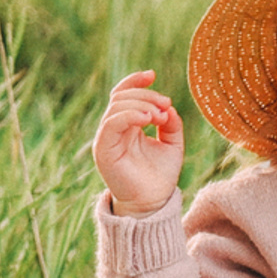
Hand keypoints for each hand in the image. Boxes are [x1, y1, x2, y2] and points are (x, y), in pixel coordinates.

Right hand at [93, 69, 183, 216]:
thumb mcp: (172, 144)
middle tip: (166, 105)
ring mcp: (106, 139)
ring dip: (141, 104)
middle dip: (146, 95)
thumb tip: (168, 107)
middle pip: (121, 97)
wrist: (153, 202)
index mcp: (127, 125)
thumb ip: (170, 123)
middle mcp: (114, 130)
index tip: (152, 74)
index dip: (135, 81)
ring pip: (116, 107)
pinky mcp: (103, 150)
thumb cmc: (160, 175)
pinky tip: (148, 119)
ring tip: (160, 116)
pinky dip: (130, 115)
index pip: (123, 94)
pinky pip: (111, 123)